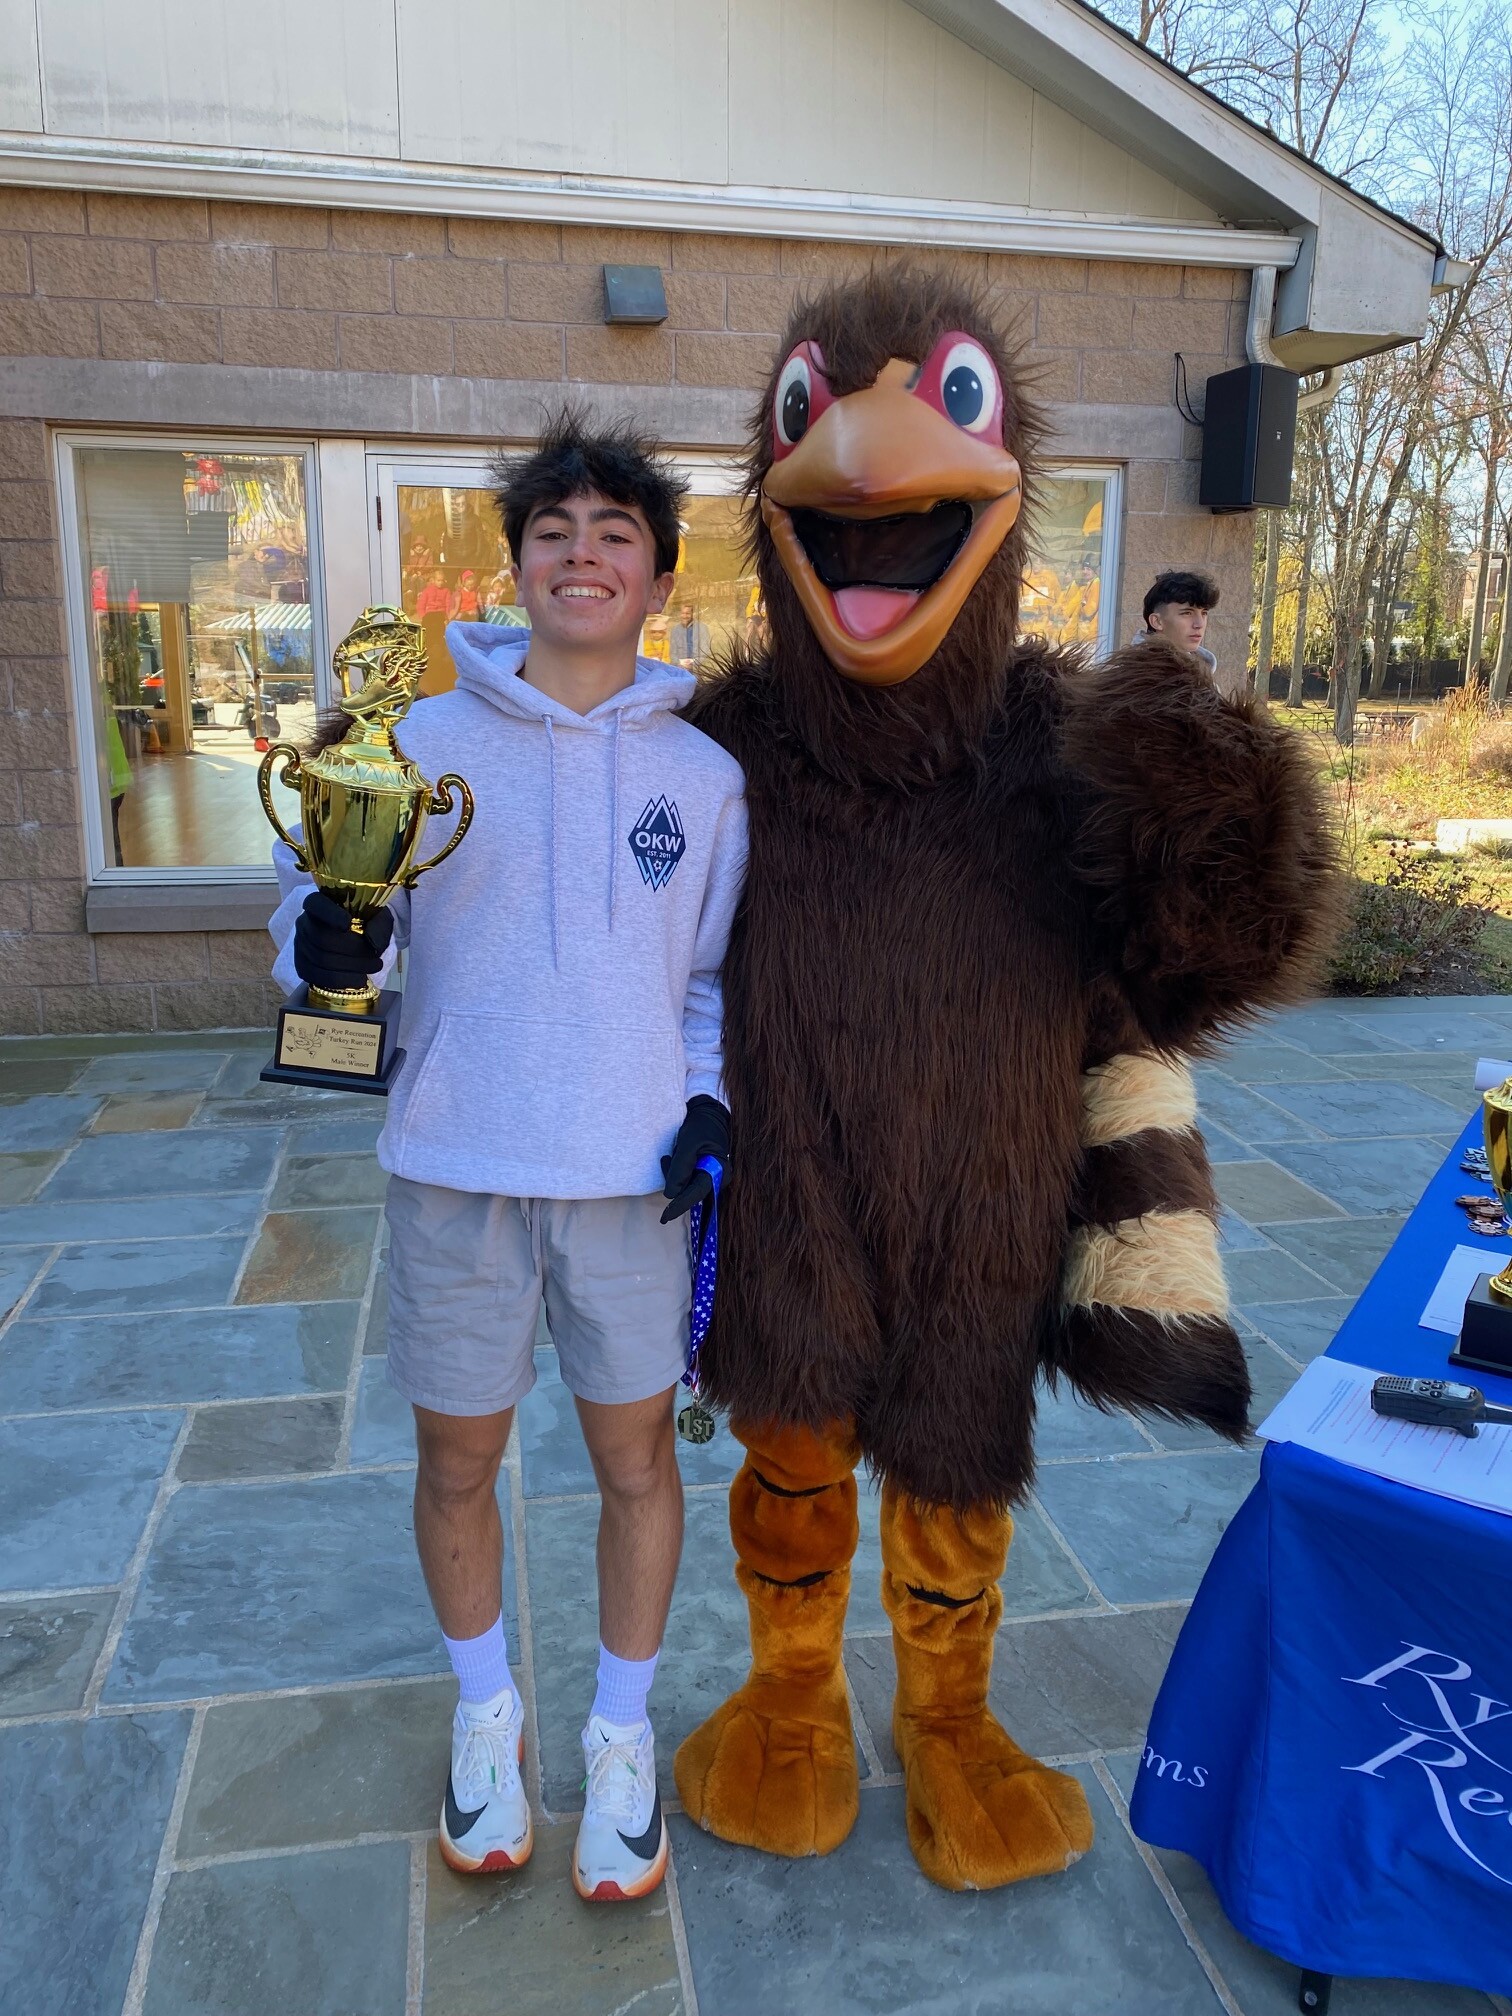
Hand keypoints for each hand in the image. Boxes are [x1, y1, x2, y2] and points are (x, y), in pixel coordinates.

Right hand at [292, 890, 392, 993]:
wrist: (354, 943)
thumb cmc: (365, 924)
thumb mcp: (378, 918)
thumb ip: (380, 925)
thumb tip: (374, 944)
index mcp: (320, 903)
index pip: (317, 905)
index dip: (330, 915)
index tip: (347, 924)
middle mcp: (304, 922)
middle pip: (323, 938)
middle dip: (354, 951)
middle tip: (377, 959)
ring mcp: (300, 944)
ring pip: (322, 959)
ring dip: (352, 968)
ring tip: (373, 968)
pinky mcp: (301, 965)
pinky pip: (316, 976)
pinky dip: (340, 981)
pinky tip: (357, 980)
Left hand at [661, 1095, 730, 1223]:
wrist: (709, 1114)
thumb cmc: (701, 1127)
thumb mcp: (688, 1144)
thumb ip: (680, 1168)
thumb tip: (671, 1194)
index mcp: (718, 1172)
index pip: (695, 1193)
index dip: (679, 1205)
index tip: (665, 1217)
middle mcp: (718, 1179)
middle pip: (690, 1192)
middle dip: (675, 1180)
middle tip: (667, 1159)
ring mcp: (712, 1178)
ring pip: (686, 1187)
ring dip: (675, 1174)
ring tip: (670, 1155)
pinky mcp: (704, 1175)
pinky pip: (687, 1181)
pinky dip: (678, 1172)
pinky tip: (674, 1157)